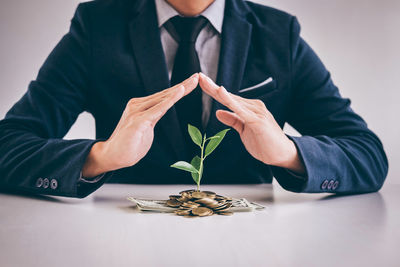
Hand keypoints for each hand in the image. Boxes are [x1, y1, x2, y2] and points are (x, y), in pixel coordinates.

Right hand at [82, 74, 199, 177]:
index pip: (164, 96)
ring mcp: (137, 112)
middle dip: (183, 85)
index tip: (192, 82)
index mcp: (141, 106)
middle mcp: (138, 105)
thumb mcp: (146, 128)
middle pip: (165, 94)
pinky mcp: (138, 121)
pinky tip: (179, 91)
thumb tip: (162, 110)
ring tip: (193, 81)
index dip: (179, 89)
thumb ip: (154, 117)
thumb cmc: (129, 145)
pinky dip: (170, 100)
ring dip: (180, 89)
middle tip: (197, 76)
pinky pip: (158, 109)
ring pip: (163, 98)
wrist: (112, 156)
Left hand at [199, 73, 304, 173]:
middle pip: (228, 96)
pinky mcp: (257, 120)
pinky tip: (221, 92)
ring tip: (205, 81)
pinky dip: (230, 101)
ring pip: (232, 100)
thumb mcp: (244, 131)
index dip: (213, 90)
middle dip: (211, 86)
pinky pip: (240, 110)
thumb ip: (233, 120)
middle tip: (198, 76)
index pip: (227, 98)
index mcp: (248, 108)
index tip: (201, 82)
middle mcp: (253, 106)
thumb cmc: (265, 143)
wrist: (282, 154)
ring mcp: (256, 112)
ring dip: (217, 91)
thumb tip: (218, 112)